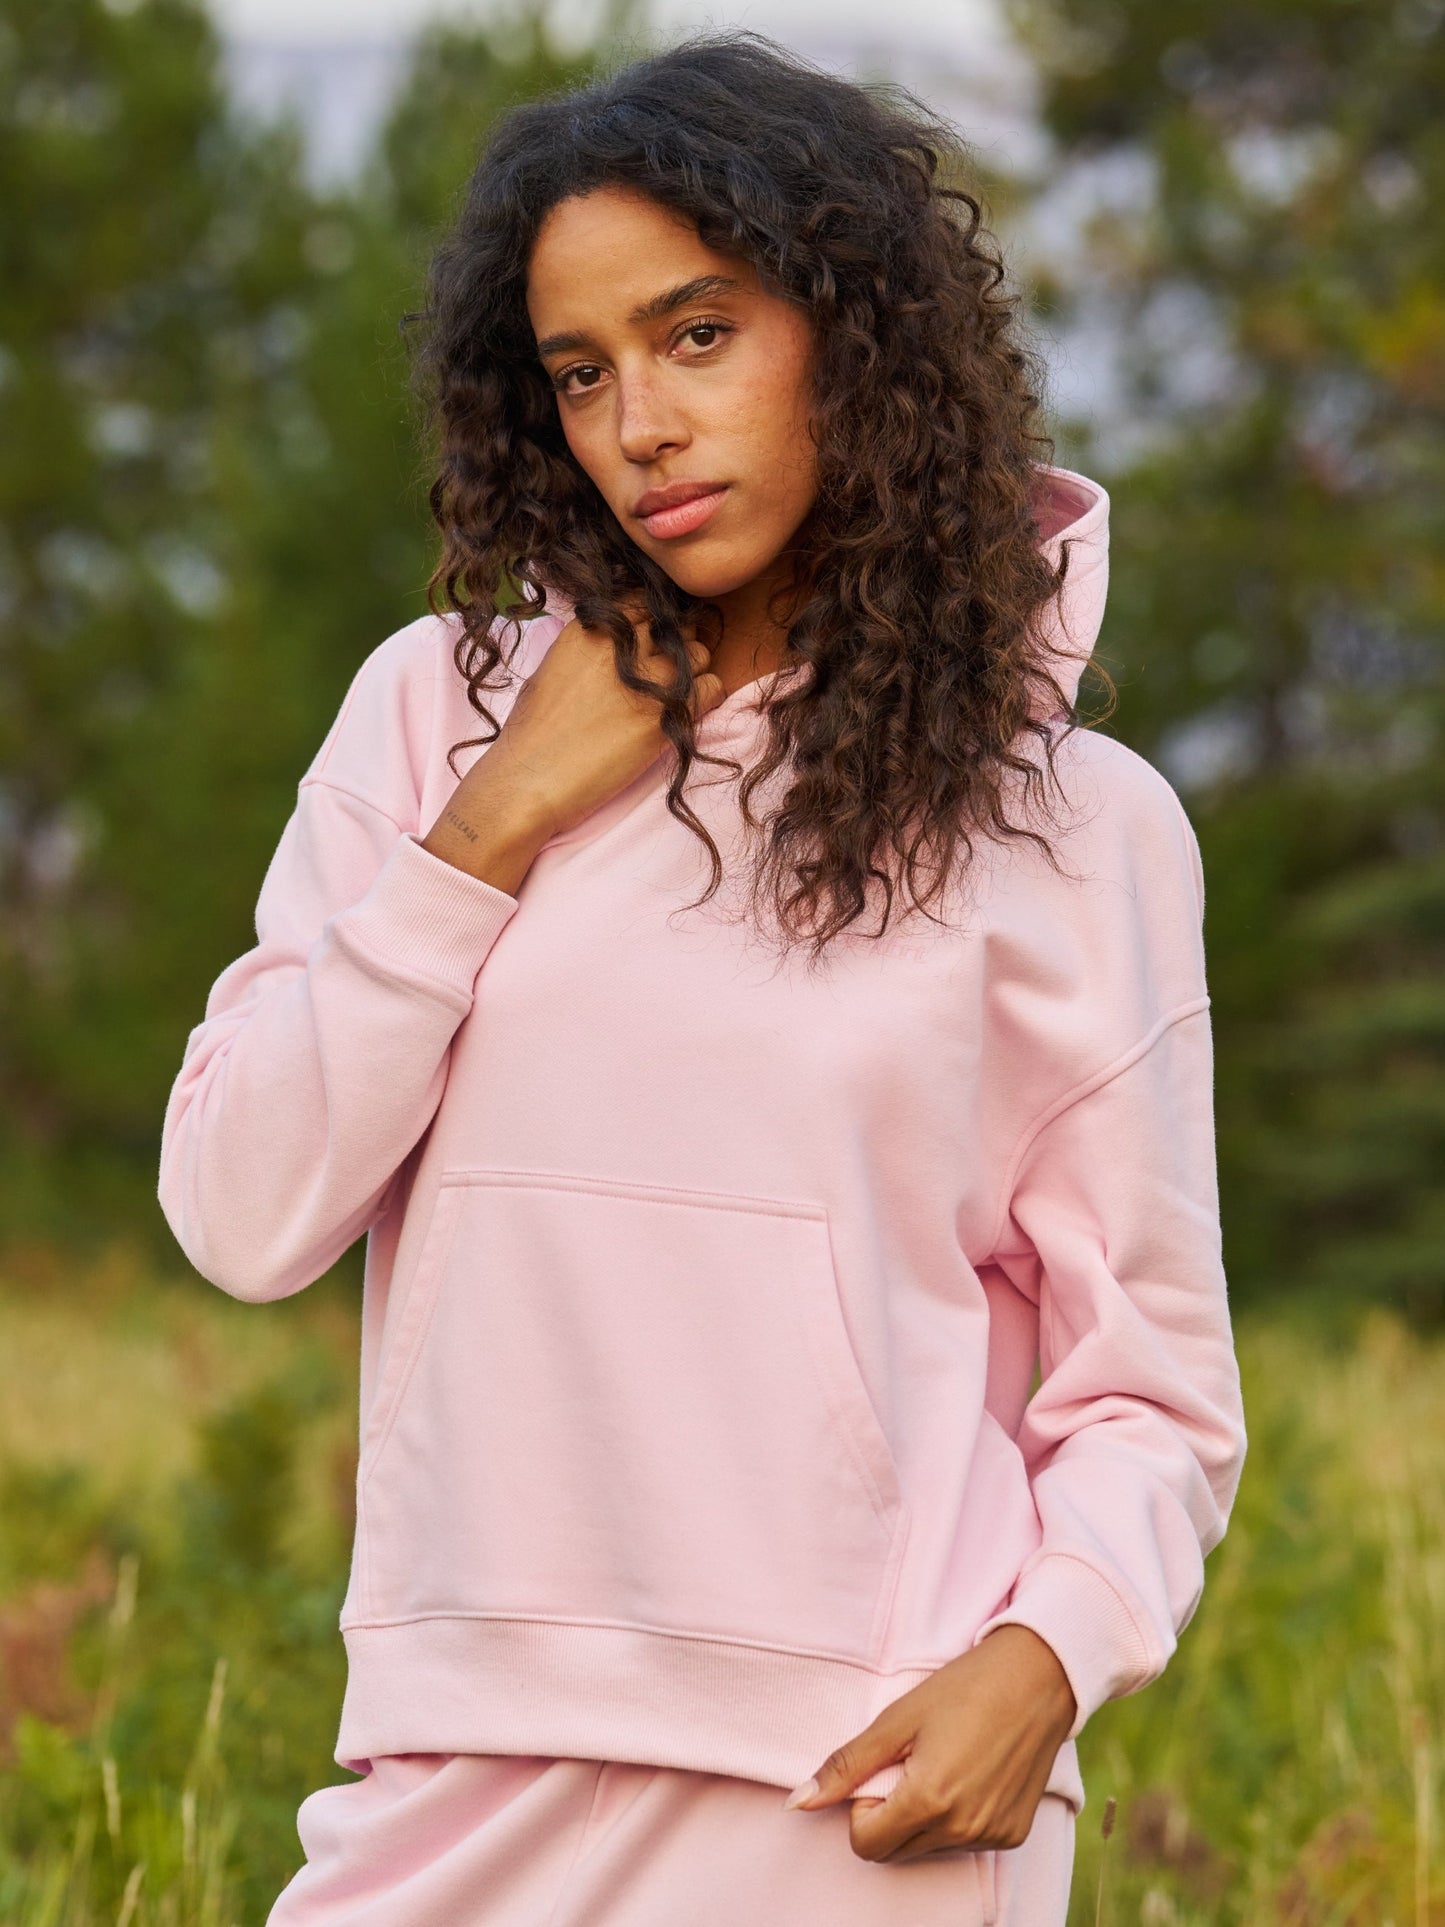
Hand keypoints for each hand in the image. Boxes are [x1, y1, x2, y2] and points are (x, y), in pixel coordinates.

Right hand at [421, 606, 723, 893]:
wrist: (529, 780)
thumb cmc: (531, 733)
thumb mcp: (551, 670)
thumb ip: (589, 651)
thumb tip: (613, 651)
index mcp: (590, 627)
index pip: (644, 603)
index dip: (655, 622)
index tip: (653, 643)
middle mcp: (621, 644)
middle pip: (676, 626)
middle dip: (678, 645)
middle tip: (668, 672)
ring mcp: (646, 678)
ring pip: (700, 654)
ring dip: (695, 671)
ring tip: (677, 694)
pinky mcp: (665, 715)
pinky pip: (711, 688)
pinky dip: (708, 697)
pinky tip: (688, 713)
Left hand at [782, 1625, 1076, 1862]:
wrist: (1039, 1676)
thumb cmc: (965, 1687)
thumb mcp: (898, 1718)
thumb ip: (847, 1765)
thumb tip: (798, 1803)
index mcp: (929, 1801)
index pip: (866, 1844)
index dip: (861, 1808)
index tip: (881, 1770)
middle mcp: (962, 1829)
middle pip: (895, 1849)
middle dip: (888, 1814)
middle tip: (909, 1761)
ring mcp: (991, 1836)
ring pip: (928, 1847)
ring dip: (922, 1816)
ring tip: (943, 1761)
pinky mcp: (1012, 1834)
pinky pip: (964, 1841)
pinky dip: (955, 1816)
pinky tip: (970, 1772)